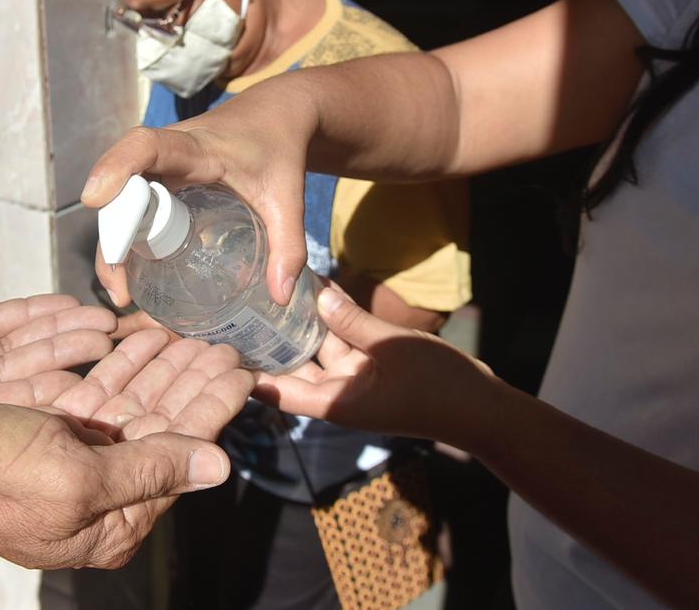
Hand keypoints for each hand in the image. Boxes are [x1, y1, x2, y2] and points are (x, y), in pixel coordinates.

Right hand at [0, 333, 254, 568]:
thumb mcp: (74, 479)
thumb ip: (150, 470)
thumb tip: (218, 467)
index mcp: (115, 519)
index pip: (182, 455)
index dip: (212, 408)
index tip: (242, 371)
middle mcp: (102, 494)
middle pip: (163, 427)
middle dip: (191, 381)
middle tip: (222, 342)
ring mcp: (74, 462)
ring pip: (132, 406)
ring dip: (160, 367)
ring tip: (187, 332)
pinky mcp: (48, 435)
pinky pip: (97, 398)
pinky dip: (119, 366)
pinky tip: (137, 337)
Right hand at [82, 78, 317, 306]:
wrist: (274, 115)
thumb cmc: (279, 149)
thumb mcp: (288, 197)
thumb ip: (288, 244)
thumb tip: (279, 297)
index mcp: (197, 147)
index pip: (147, 146)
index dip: (117, 165)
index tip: (95, 198)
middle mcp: (167, 152)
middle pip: (122, 186)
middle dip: (111, 234)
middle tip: (118, 286)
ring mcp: (159, 165)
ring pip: (121, 199)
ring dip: (112, 242)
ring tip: (121, 291)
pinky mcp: (158, 177)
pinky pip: (131, 204)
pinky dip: (124, 236)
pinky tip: (129, 274)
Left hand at [252, 285, 496, 447]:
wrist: (482, 408)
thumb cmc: (438, 385)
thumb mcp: (391, 346)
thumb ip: (351, 320)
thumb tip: (316, 292)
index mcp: (335, 402)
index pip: (277, 391)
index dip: (247, 374)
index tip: (217, 350)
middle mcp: (337, 394)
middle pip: (290, 368)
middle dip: (267, 342)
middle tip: (234, 307)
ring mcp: (353, 382)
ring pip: (314, 352)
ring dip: (296, 327)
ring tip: (264, 291)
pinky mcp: (369, 369)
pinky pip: (339, 346)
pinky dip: (326, 325)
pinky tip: (310, 293)